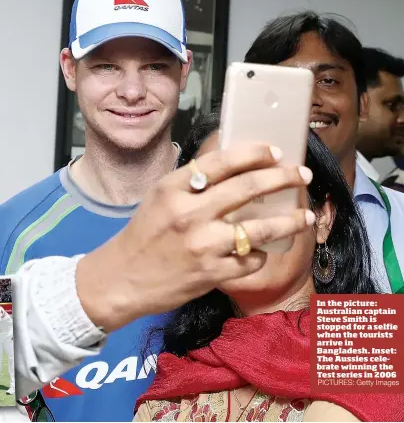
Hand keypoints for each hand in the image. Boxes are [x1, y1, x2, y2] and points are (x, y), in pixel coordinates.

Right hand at [76, 143, 314, 331]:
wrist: (123, 278)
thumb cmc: (143, 235)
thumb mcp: (159, 198)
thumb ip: (192, 184)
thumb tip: (235, 170)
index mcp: (173, 189)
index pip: (221, 161)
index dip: (253, 153)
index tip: (274, 152)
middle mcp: (189, 213)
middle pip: (248, 188)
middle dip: (282, 178)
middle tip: (302, 175)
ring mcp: (202, 245)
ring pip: (260, 229)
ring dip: (289, 221)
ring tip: (305, 216)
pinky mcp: (211, 274)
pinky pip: (250, 260)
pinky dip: (259, 254)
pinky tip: (259, 251)